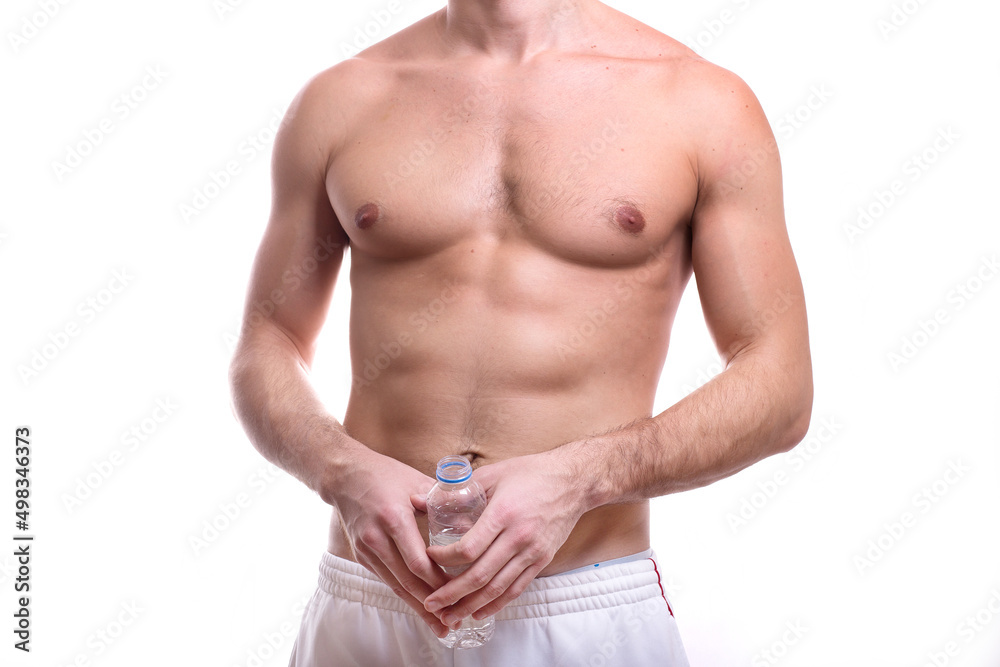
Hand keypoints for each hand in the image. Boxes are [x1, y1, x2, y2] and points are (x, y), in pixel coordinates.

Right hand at [325, 445, 449, 636]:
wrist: (345, 475)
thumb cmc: (385, 475)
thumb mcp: (415, 482)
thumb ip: (441, 503)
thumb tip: (470, 522)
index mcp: (394, 518)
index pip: (417, 561)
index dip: (438, 581)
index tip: (459, 592)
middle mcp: (377, 537)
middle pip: (406, 581)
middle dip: (431, 603)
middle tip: (453, 621)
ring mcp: (367, 549)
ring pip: (395, 586)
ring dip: (418, 607)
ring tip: (440, 624)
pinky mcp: (362, 555)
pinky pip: (387, 580)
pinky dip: (405, 595)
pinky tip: (420, 606)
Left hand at [416, 450, 589, 627]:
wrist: (574, 481)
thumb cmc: (530, 473)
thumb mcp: (491, 474)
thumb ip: (454, 490)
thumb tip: (415, 498)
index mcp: (503, 514)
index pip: (468, 548)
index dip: (444, 559)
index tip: (429, 557)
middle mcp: (518, 538)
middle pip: (479, 576)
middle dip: (451, 594)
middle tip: (430, 603)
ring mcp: (532, 553)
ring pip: (497, 589)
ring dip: (470, 606)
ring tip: (449, 616)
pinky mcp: (541, 561)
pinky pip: (516, 589)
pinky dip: (496, 604)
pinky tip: (479, 612)